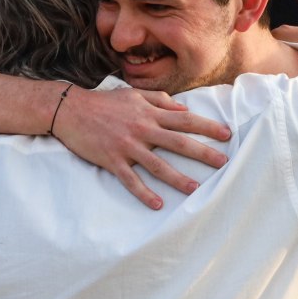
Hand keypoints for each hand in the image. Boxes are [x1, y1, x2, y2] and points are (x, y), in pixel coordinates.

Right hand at [52, 86, 232, 209]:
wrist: (70, 110)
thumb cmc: (104, 102)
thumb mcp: (133, 95)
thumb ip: (159, 101)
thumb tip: (183, 109)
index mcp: (149, 113)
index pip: (185, 120)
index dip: (207, 127)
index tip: (227, 134)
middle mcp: (143, 129)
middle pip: (178, 143)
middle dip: (203, 153)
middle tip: (223, 162)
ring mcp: (127, 146)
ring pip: (158, 165)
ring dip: (178, 178)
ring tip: (195, 188)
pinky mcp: (112, 160)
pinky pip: (131, 180)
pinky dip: (144, 193)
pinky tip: (157, 204)